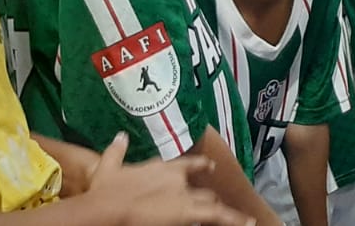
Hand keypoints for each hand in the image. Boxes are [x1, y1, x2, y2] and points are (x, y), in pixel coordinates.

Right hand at [83, 133, 252, 225]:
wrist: (109, 207)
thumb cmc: (105, 190)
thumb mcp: (108, 167)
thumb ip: (117, 151)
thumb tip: (121, 137)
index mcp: (162, 167)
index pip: (189, 165)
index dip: (201, 167)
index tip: (210, 167)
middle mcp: (178, 180)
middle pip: (202, 190)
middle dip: (206, 198)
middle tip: (211, 205)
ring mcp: (185, 197)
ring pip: (211, 203)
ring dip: (220, 210)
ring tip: (240, 218)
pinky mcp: (189, 214)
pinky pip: (219, 216)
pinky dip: (235, 219)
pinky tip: (248, 223)